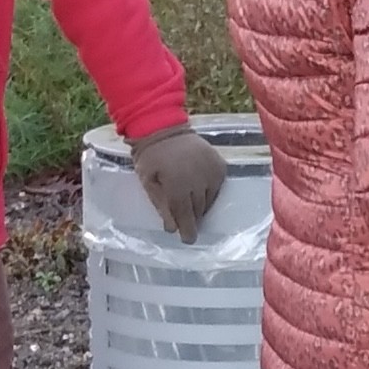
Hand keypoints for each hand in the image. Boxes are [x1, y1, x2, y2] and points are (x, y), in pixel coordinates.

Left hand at [132, 123, 229, 240]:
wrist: (164, 127)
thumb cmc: (152, 157)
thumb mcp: (148, 182)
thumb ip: (160, 205)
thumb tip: (172, 228)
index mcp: (178, 184)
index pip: (186, 215)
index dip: (188, 230)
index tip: (188, 240)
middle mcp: (199, 179)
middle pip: (198, 210)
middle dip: (191, 217)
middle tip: (184, 220)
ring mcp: (212, 171)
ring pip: (208, 200)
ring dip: (199, 205)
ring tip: (188, 201)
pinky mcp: (220, 166)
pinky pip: (217, 188)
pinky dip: (209, 192)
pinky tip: (197, 188)